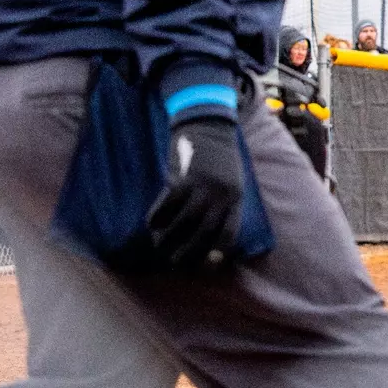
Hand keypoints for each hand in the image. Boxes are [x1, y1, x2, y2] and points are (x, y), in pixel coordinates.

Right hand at [146, 117, 243, 270]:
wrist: (209, 124)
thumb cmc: (221, 154)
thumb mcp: (232, 179)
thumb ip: (224, 201)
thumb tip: (208, 227)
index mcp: (236, 197)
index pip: (229, 233)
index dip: (218, 252)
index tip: (207, 264)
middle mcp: (221, 196)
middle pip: (204, 233)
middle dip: (189, 252)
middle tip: (175, 263)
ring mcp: (201, 188)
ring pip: (182, 223)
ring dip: (168, 239)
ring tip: (159, 247)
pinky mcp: (181, 179)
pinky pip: (166, 206)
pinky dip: (157, 218)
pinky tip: (150, 225)